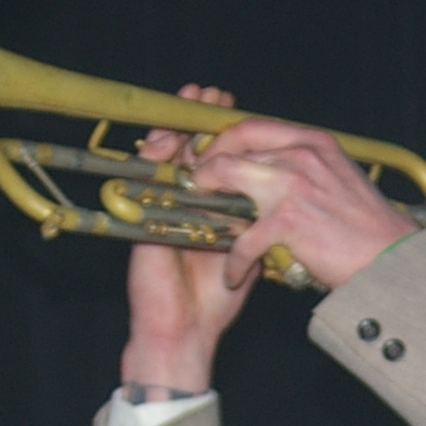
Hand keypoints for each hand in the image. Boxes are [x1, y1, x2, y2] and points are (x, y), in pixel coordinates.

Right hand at [119, 88, 255, 392]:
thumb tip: (283, 192)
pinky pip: (146, 182)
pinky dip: (156, 159)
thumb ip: (257, 222)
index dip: (224, 133)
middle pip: (188, 149)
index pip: (216, 159)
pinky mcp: (143, 221)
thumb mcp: (245, 252)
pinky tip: (166, 140)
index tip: (233, 108)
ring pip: (164, 159)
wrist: (187, 330)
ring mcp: (161, 210)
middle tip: (209, 95)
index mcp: (209, 207)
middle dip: (199, 120)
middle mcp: (184, 204)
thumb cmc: (215, 299)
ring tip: (187, 102)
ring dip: (175, 127)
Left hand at [189, 113, 415, 296]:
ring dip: (209, 203)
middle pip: (233, 149)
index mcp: (314, 142)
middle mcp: (301, 155)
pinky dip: (235, 261)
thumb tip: (271, 170)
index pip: (251, 127)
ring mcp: (292, 186)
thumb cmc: (368, 228)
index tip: (209, 157)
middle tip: (197, 189)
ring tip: (205, 223)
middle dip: (206, 169)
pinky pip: (243, 239)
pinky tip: (234, 274)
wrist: (391, 259)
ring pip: (226, 179)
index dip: (222, 141)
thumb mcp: (339, 177)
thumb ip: (306, 166)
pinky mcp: (287, 222)